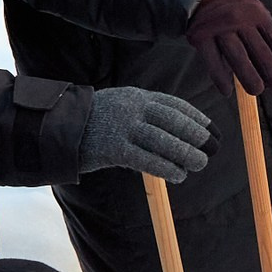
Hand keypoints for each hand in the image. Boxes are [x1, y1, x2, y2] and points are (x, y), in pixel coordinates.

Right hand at [76, 86, 210, 181]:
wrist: (56, 127)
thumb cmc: (92, 121)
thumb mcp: (121, 106)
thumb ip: (144, 114)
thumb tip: (175, 131)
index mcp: (136, 96)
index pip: (174, 104)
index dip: (196, 117)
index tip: (213, 129)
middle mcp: (132, 108)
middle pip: (173, 121)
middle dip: (197, 135)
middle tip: (215, 148)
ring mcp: (122, 127)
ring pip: (163, 140)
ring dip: (186, 153)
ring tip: (202, 163)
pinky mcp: (112, 148)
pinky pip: (146, 159)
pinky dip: (166, 167)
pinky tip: (179, 175)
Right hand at [188, 0, 271, 96]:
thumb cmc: (239, 14)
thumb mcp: (259, 18)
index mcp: (259, 16)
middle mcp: (241, 19)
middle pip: (260, 50)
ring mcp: (220, 27)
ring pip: (237, 56)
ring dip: (249, 76)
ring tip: (257, 91)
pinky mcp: (200, 35)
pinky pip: (212, 60)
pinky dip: (220, 77)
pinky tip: (227, 91)